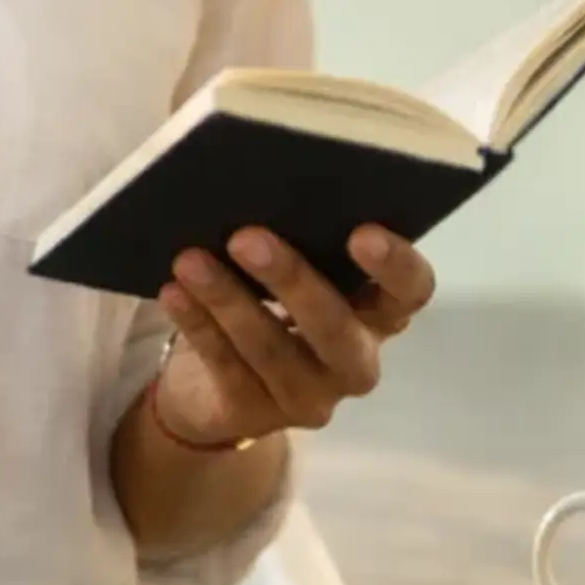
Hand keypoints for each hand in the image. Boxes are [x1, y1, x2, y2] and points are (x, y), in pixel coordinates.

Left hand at [150, 226, 436, 448]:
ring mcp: (308, 396)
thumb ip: (294, 227)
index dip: (395, 266)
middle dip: (293, 280)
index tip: (361, 232)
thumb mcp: (288, 265)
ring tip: (190, 260)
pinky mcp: (254, 414)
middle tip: (246, 237)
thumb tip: (252, 170)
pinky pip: (226, 367)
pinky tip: (174, 292)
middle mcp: (354, 360)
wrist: (212, 386)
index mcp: (378, 313)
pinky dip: (198, 325)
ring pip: (271, 349)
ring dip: (229, 299)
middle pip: (336, 327)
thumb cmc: (265, 297)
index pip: (410, 292)